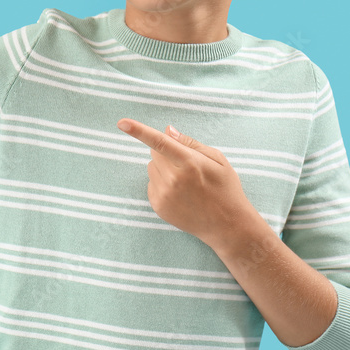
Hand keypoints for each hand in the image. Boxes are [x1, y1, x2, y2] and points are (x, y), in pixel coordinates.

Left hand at [117, 118, 255, 247]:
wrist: (227, 225)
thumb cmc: (225, 188)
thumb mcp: (217, 160)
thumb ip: (191, 143)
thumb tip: (168, 131)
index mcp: (190, 163)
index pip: (160, 142)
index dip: (139, 131)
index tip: (122, 123)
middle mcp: (174, 179)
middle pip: (154, 152)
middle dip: (165, 153)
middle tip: (185, 164)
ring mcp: (164, 194)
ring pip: (151, 167)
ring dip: (163, 169)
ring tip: (185, 182)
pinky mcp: (158, 206)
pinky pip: (151, 183)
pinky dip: (162, 184)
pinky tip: (180, 193)